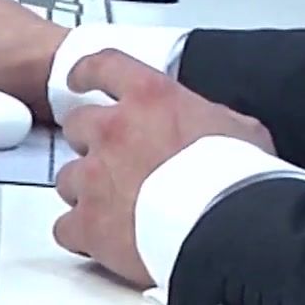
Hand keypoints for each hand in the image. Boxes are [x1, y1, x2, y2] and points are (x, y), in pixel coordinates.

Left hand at [54, 51, 275, 289]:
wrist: (226, 224)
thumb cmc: (237, 177)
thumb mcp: (238, 127)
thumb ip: (206, 118)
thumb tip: (206, 124)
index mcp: (152, 98)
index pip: (103, 66)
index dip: (86, 72)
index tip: (80, 78)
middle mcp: (115, 130)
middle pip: (77, 125)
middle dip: (91, 140)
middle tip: (116, 158)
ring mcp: (95, 177)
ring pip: (68, 177)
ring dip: (87, 188)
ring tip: (118, 205)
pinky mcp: (87, 223)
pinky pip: (66, 226)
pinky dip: (81, 233)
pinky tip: (104, 238)